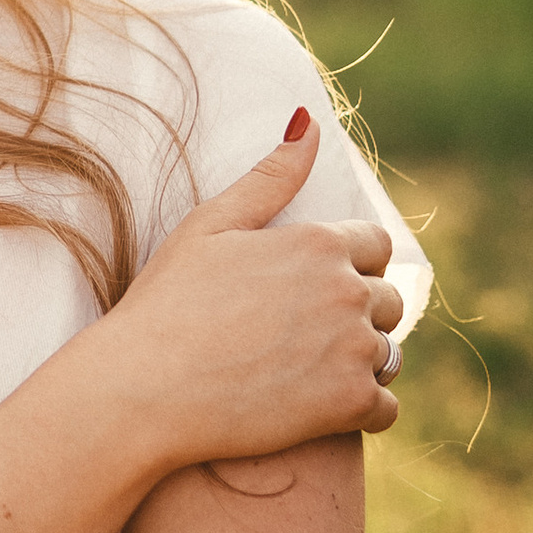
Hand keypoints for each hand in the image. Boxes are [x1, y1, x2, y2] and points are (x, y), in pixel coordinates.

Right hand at [107, 111, 406, 471]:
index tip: (314, 289)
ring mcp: (354, 348)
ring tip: (311, 373)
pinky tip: (323, 409)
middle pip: (390, 299)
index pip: (375, 245)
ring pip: (390, 354)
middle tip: (307, 337)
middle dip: (360, 314)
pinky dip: (365, 410)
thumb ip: (269, 178)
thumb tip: (308, 123)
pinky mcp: (350, 403)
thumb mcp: (209, 225)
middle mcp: (347, 290)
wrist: (142, 389)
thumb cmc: (166, 304)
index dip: (349, 265)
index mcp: (318, 242)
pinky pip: (388, 408)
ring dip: (363, 362)